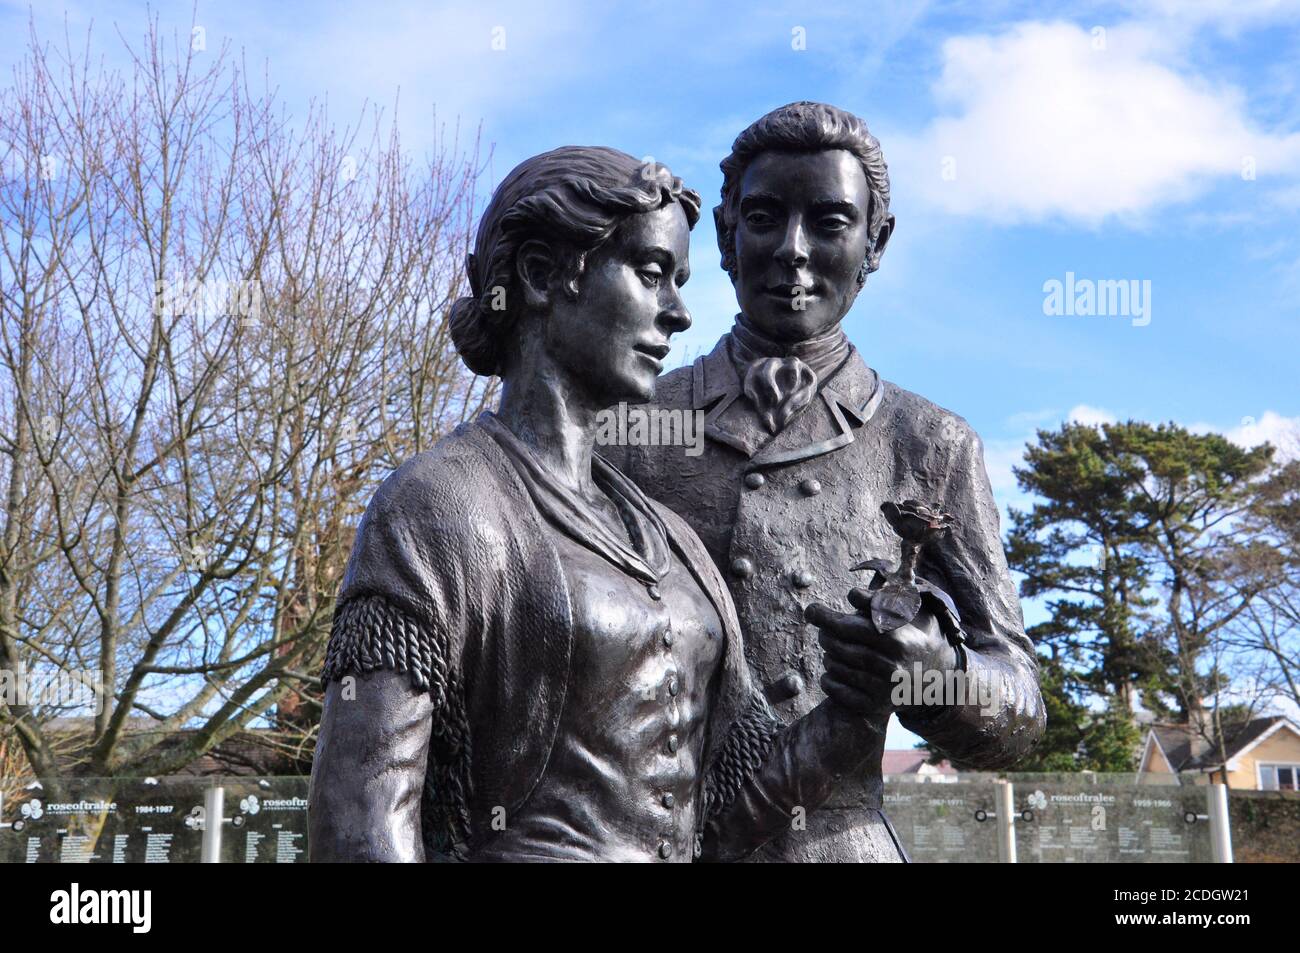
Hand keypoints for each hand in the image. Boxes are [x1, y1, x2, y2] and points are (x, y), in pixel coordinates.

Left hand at [804, 587, 958, 716]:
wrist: (935, 672)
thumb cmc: (908, 634)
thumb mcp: (900, 611)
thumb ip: (875, 601)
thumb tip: (852, 595)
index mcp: (895, 640)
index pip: (849, 626)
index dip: (825, 617)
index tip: (811, 610)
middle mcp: (890, 666)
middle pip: (839, 647)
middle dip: (825, 635)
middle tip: (824, 631)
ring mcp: (883, 689)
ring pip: (836, 668)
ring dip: (828, 656)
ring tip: (834, 650)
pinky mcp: (877, 707)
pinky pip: (839, 693)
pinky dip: (828, 681)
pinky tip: (832, 671)